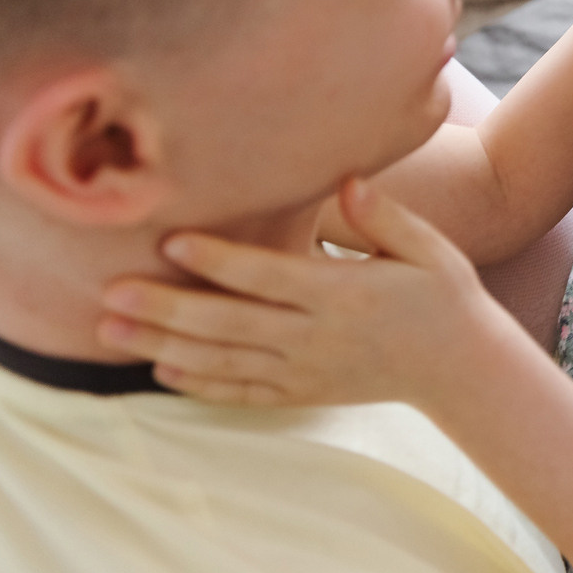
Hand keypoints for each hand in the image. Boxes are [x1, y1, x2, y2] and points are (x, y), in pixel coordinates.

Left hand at [98, 178, 515, 408]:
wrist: (460, 367)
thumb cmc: (443, 295)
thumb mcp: (428, 248)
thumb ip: (385, 216)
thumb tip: (348, 179)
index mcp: (345, 294)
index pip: (269, 276)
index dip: (219, 259)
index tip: (172, 241)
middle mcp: (317, 337)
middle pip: (230, 323)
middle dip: (167, 308)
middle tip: (111, 293)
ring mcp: (305, 371)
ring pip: (222, 360)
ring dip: (163, 346)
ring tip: (111, 331)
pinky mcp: (302, 394)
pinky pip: (241, 392)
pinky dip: (198, 384)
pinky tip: (161, 369)